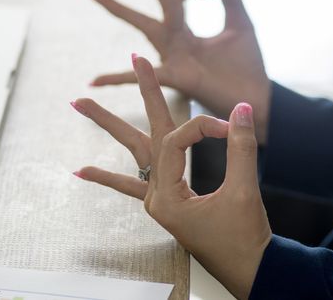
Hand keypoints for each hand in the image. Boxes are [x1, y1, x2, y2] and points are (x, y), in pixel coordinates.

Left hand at [72, 55, 271, 298]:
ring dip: (110, 126)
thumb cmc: (245, 240)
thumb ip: (241, 148)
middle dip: (142, 95)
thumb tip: (241, 110)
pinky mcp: (168, 204)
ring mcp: (158, 200)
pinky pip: (131, 186)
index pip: (178, 142)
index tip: (229, 125)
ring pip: (133, 154)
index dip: (204, 127)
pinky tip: (82, 170)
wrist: (251, 272)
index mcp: (168, 197)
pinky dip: (107, 177)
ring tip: (81, 102)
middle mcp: (157, 196)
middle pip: (143, 135)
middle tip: (135, 59)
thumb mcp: (243, 192)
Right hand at [91, 0, 271, 143]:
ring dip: (121, 10)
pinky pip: (145, 77)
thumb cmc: (247, 66)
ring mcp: (174, 57)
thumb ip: (232, 1)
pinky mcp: (178, 77)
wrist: (255, 98)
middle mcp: (177, 41)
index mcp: (188, 30)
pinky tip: (95, 81)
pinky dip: (118, 79)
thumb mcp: (241, 26)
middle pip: (160, 2)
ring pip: (146, 27)